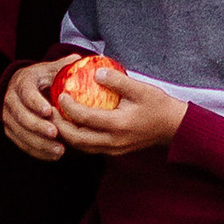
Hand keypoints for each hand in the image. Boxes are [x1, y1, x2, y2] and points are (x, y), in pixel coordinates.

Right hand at [1, 61, 66, 159]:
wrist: (22, 89)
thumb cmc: (41, 79)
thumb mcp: (50, 69)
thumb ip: (63, 66)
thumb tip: (79, 58)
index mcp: (22, 83)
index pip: (26, 94)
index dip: (36, 103)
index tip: (49, 111)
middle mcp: (11, 101)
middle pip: (21, 117)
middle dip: (38, 127)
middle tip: (56, 133)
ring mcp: (9, 118)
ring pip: (21, 134)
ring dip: (40, 143)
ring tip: (60, 150)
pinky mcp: (11, 131)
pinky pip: (23, 145)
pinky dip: (38, 152)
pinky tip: (54, 155)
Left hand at [50, 66, 184, 158]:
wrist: (173, 127)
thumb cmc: (158, 105)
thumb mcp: (141, 88)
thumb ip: (117, 81)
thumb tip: (96, 72)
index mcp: (118, 125)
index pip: (85, 119)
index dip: (68, 107)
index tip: (60, 94)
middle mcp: (113, 142)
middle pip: (77, 139)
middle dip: (60, 126)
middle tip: (50, 110)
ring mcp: (113, 149)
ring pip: (82, 147)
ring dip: (66, 135)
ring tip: (57, 118)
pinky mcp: (115, 151)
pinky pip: (90, 147)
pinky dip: (77, 138)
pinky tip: (73, 125)